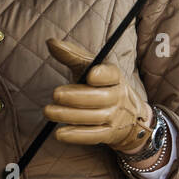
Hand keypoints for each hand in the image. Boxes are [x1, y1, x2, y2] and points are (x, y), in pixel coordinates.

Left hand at [43, 36, 153, 155]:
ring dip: (69, 115)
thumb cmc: (101, 86)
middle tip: (56, 94)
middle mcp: (117, 96)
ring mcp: (115, 117)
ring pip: (94, 117)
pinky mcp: (109, 134)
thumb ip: (71, 55)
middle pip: (99, 98)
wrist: (130, 116)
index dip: (102, 75)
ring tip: (49, 111)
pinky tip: (60, 133)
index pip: (112, 74)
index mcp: (114, 76)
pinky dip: (76, 135)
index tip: (90, 75)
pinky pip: (94, 136)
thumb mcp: (90, 68)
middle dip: (76, 97)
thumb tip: (51, 42)